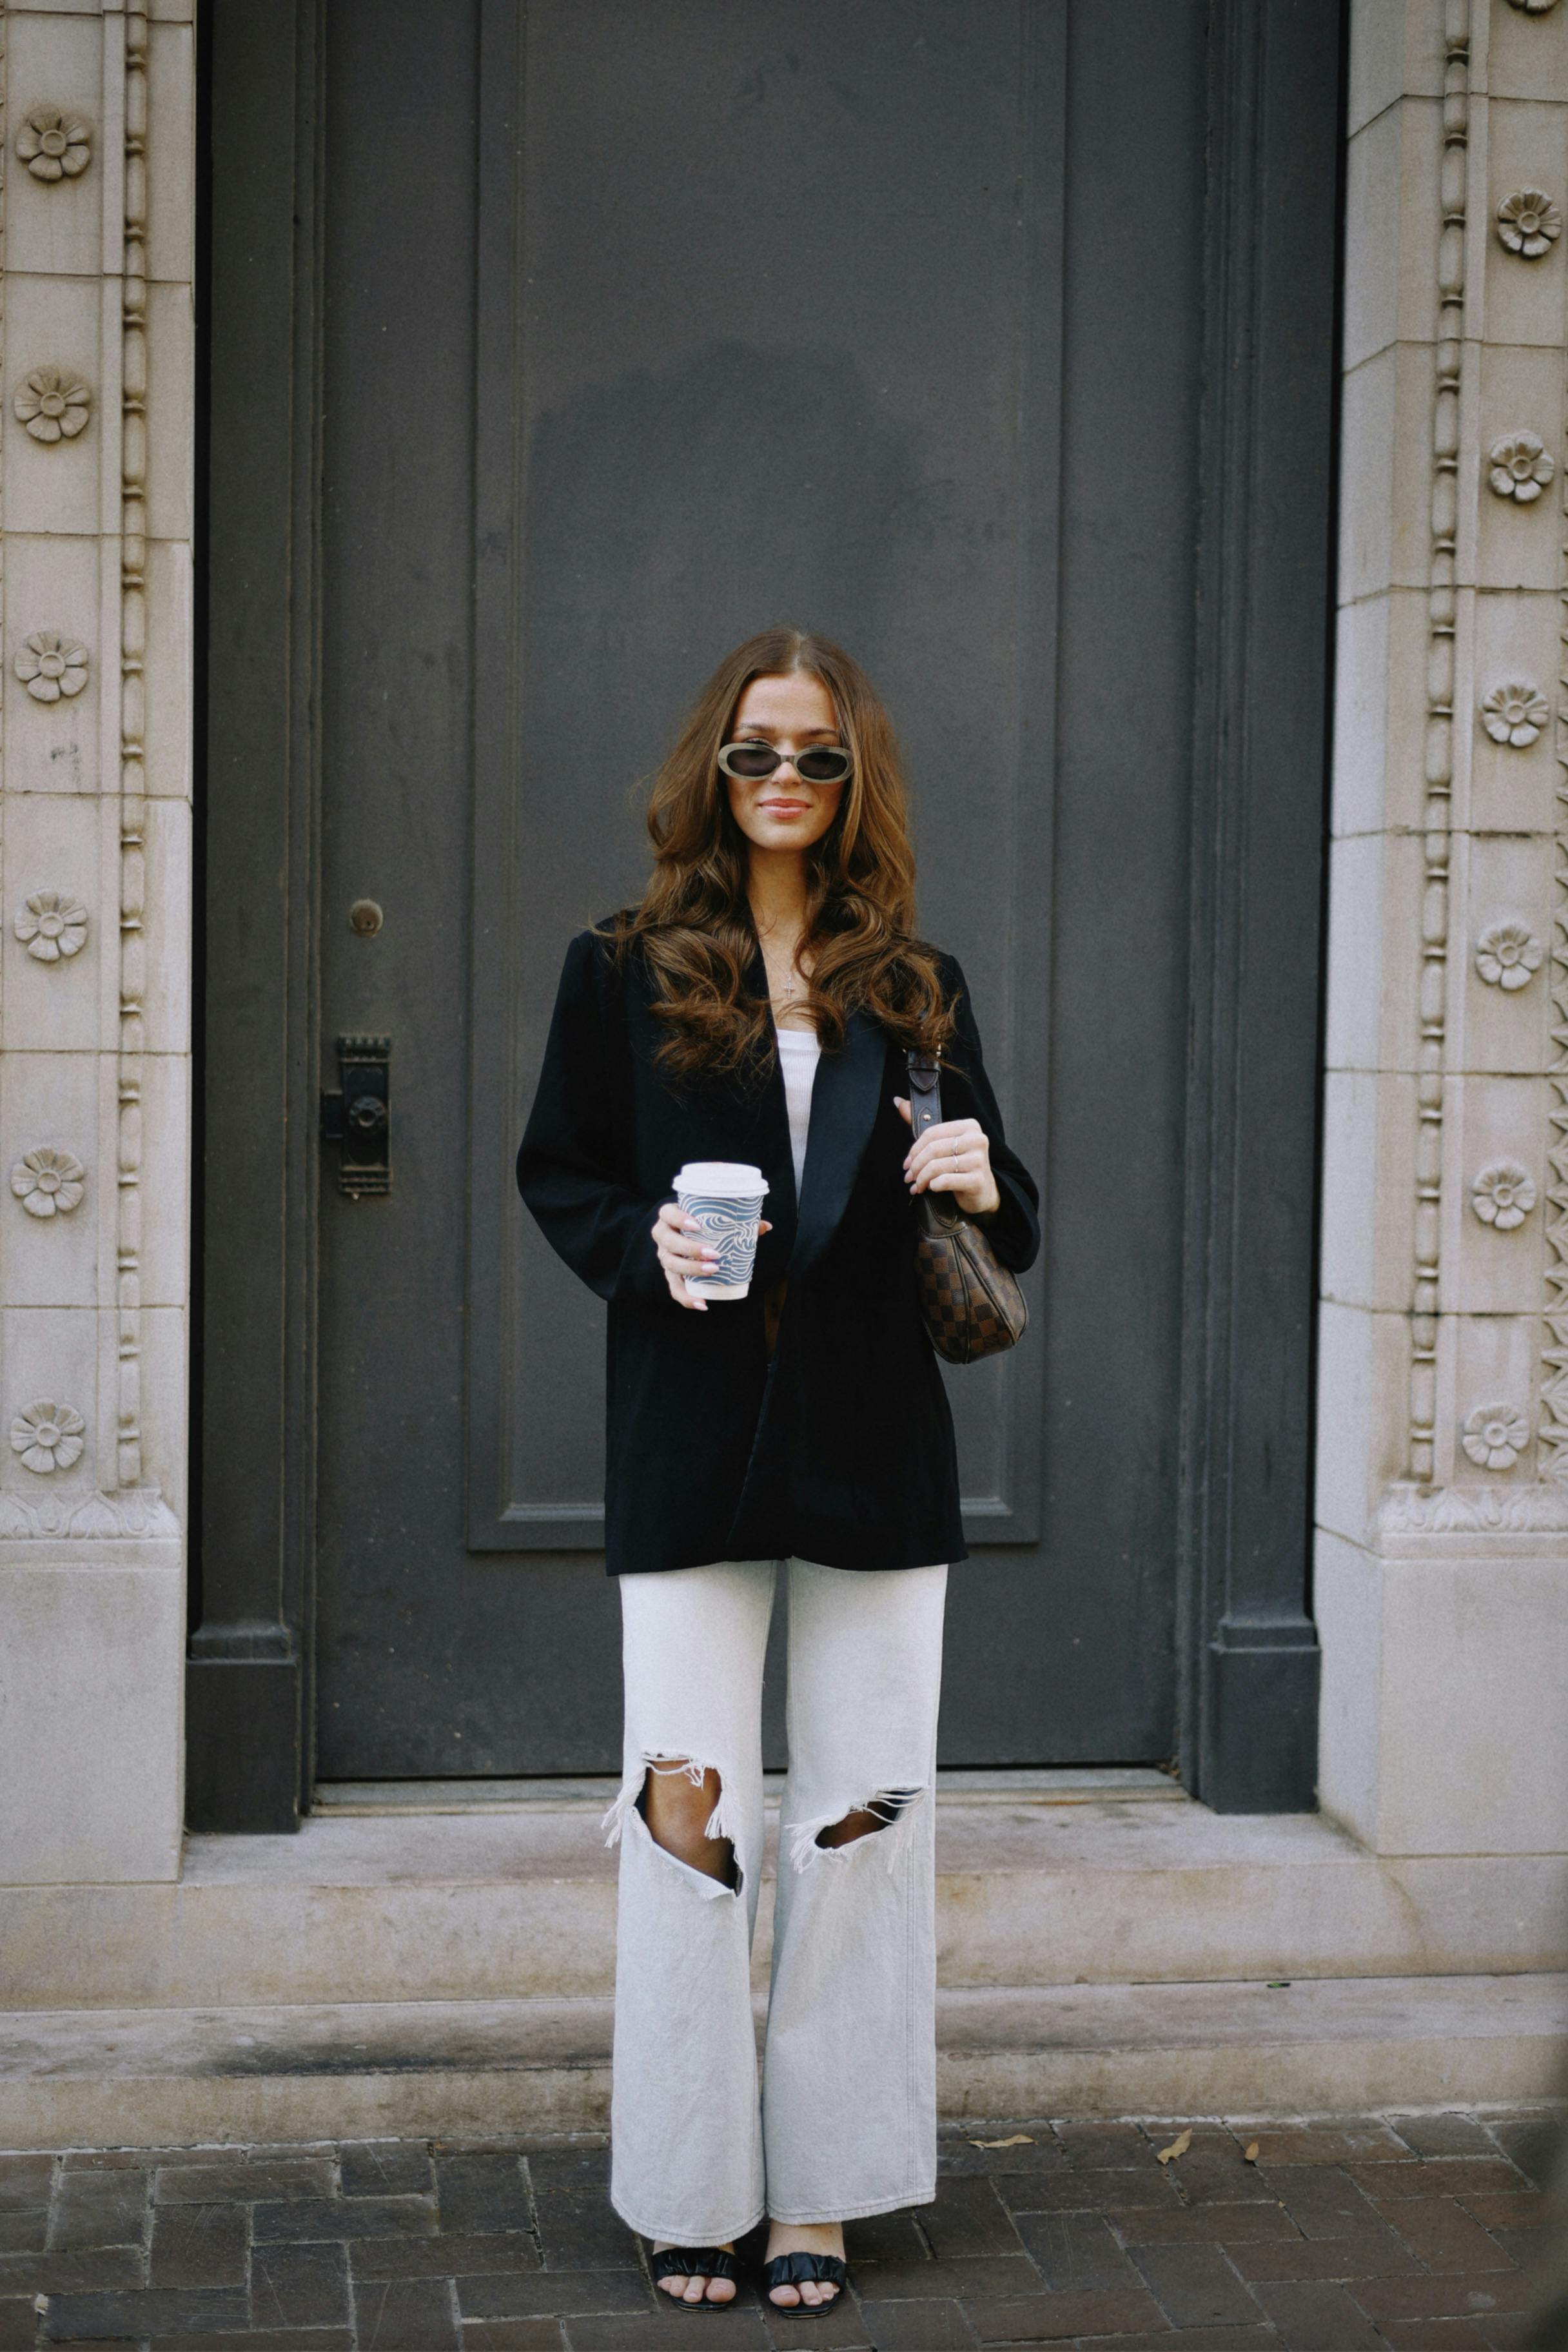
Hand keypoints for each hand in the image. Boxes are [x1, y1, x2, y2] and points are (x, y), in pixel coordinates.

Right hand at [651, 1200, 772, 1311]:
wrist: (689, 1237)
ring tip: (713, 1270)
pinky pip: (675, 1288)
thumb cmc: (704, 1224)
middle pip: (669, 1241)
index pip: (667, 1214)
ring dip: (691, 1269)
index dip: (679, 1219)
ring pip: (671, 1263)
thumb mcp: (715, 1220)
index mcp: (669, 1217)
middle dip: (690, 1248)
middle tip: (714, 1253)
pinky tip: (702, 1304)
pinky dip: (687, 1298)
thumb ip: (739, 1221)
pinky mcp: (670, 1274)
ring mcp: (664, 1256)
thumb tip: (766, 1226)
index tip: (698, 1225)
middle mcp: (663, 1236)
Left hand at [893, 1098, 1000, 1216]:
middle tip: (909, 1177)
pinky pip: (945, 1181)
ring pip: (936, 1166)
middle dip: (916, 1166)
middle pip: (933, 1149)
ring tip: (918, 1185)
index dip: (914, 1149)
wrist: (983, 1192)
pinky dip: (933, 1186)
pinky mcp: (977, 1180)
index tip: (906, 1163)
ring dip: (921, 1178)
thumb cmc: (961, 1167)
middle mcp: (977, 1139)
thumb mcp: (945, 1146)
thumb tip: (897, 1101)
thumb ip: (924, 1127)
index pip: (932, 1133)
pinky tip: (931, 1188)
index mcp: (969, 1126)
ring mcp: (979, 1160)